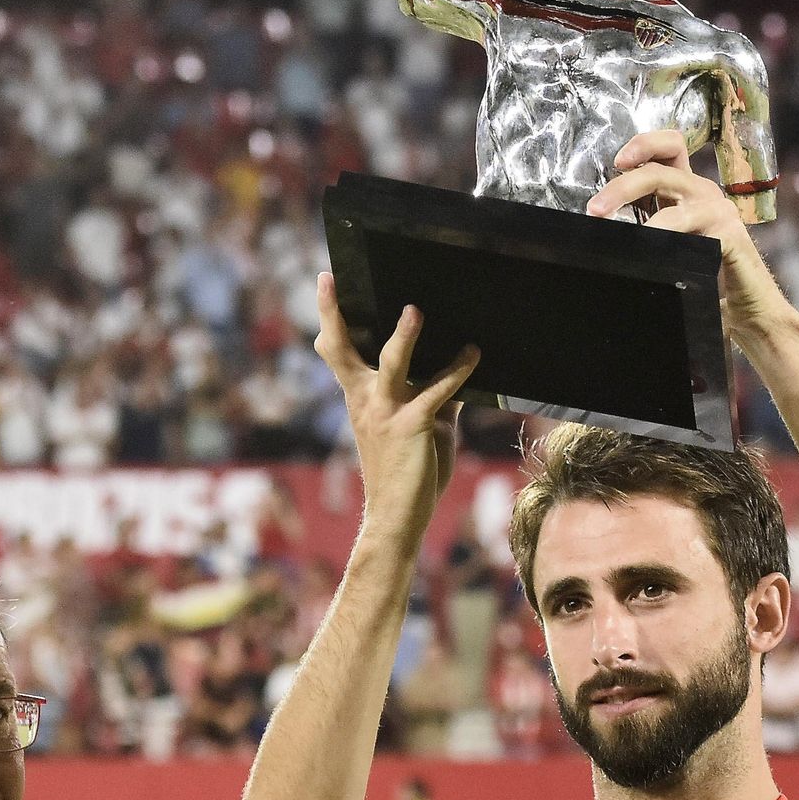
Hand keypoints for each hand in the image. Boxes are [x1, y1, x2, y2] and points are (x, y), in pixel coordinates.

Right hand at [314, 272, 479, 540]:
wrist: (397, 518)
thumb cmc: (408, 474)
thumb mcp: (423, 429)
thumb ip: (435, 398)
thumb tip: (456, 371)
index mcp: (360, 398)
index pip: (338, 353)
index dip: (329, 318)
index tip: (328, 283)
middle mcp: (365, 400)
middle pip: (341, 351)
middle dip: (331, 314)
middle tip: (325, 280)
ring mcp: (386, 412)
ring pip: (390, 365)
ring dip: (403, 338)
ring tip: (413, 311)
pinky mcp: (411, 426)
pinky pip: (436, 392)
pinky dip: (457, 370)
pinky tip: (473, 353)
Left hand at [587, 130, 789, 345]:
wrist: (746, 304)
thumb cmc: (705, 275)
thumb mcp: (670, 245)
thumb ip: (645, 228)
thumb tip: (597, 230)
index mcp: (686, 190)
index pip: (669, 147)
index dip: (643, 144)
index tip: (616, 162)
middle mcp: (701, 193)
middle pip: (659, 169)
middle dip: (621, 186)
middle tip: (594, 209)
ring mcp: (717, 210)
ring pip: (671, 192)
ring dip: (636, 207)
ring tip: (612, 231)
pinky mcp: (729, 234)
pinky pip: (689, 227)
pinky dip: (663, 236)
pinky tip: (648, 250)